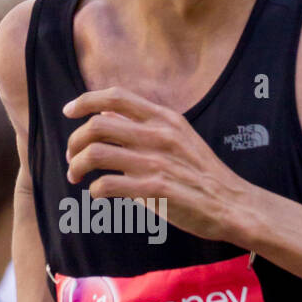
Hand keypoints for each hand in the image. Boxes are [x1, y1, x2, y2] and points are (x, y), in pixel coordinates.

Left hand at [64, 87, 247, 240]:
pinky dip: (95, 189)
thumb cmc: (202, 173)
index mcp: (165, 119)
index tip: (68, 111)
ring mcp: (156, 162)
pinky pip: (108, 185)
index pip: (116, 97)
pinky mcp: (155, 190)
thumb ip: (145, 124)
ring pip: (96, 154)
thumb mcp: (180, 136)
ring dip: (77, 165)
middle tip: (71, 157)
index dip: (85, 101)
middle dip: (74, 141)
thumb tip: (107, 112)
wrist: (233, 204)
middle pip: (97, 125)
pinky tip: (99, 193)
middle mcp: (158, 135)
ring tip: (75, 175)